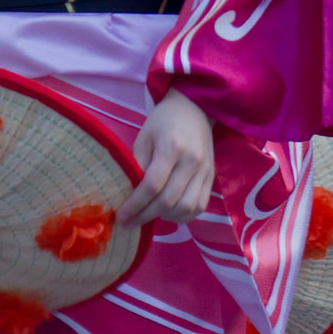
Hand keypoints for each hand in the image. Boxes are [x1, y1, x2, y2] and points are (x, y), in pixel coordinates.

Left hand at [120, 89, 214, 226]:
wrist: (194, 109)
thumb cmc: (163, 122)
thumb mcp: (144, 138)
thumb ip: (137, 165)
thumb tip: (129, 195)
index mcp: (172, 147)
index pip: (152, 185)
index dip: (135, 205)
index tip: (121, 216)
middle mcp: (192, 161)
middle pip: (168, 200)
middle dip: (145, 216)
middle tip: (129, 224)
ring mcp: (205, 171)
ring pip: (186, 208)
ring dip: (165, 217)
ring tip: (149, 215)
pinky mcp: (211, 178)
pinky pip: (199, 206)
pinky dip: (183, 216)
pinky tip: (168, 213)